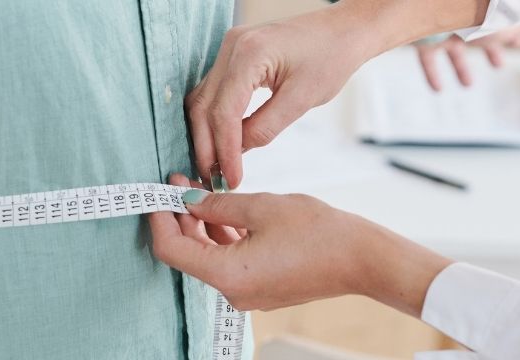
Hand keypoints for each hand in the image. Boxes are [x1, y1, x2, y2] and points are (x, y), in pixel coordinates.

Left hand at [148, 174, 452, 314]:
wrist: (362, 258)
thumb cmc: (318, 232)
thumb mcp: (261, 206)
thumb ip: (217, 203)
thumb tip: (187, 199)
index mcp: (227, 274)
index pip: (172, 250)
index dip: (160, 219)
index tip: (158, 193)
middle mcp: (233, 291)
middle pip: (189, 254)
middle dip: (180, 217)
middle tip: (180, 181)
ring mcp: (248, 293)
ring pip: (210, 256)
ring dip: (202, 224)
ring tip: (202, 189)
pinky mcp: (262, 287)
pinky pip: (230, 261)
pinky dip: (223, 236)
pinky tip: (225, 208)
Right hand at [187, 0, 488, 188]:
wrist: (343, 31)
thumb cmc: (331, 58)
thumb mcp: (302, 99)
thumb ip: (265, 127)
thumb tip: (237, 153)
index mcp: (249, 54)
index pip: (224, 112)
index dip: (224, 151)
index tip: (230, 180)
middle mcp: (231, 47)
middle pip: (202, 107)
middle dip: (206, 148)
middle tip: (213, 182)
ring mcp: (228, 50)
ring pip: (202, 100)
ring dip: (206, 136)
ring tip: (215, 169)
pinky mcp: (233, 56)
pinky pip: (213, 92)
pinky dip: (214, 121)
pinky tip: (222, 145)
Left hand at [416, 17, 519, 90]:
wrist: (441, 8)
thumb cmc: (486, 13)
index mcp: (491, 7)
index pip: (505, 16)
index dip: (514, 30)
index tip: (519, 42)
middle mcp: (467, 13)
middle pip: (479, 30)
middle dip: (491, 47)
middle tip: (499, 65)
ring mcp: (443, 24)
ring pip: (454, 45)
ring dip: (461, 67)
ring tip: (468, 85)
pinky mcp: (424, 37)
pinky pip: (427, 56)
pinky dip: (433, 73)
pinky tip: (439, 89)